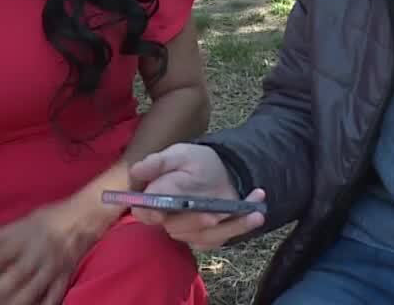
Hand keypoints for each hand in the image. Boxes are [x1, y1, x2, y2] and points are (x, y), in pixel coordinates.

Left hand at [0, 198, 102, 304]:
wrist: (84, 217)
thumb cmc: (50, 218)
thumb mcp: (23, 221)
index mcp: (26, 237)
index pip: (0, 256)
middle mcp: (38, 253)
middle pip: (15, 275)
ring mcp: (53, 267)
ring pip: (33, 289)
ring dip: (16, 302)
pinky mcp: (65, 276)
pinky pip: (54, 296)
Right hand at [129, 143, 265, 249]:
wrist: (220, 169)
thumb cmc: (193, 162)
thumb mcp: (178, 155)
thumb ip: (158, 163)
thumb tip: (136, 170)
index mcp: (156, 200)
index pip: (144, 213)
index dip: (151, 214)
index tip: (160, 212)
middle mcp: (171, 220)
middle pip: (177, 228)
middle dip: (195, 222)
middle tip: (214, 215)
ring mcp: (192, 231)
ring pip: (204, 237)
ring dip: (230, 227)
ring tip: (253, 213)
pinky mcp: (210, 237)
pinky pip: (223, 238)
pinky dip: (241, 226)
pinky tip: (256, 212)